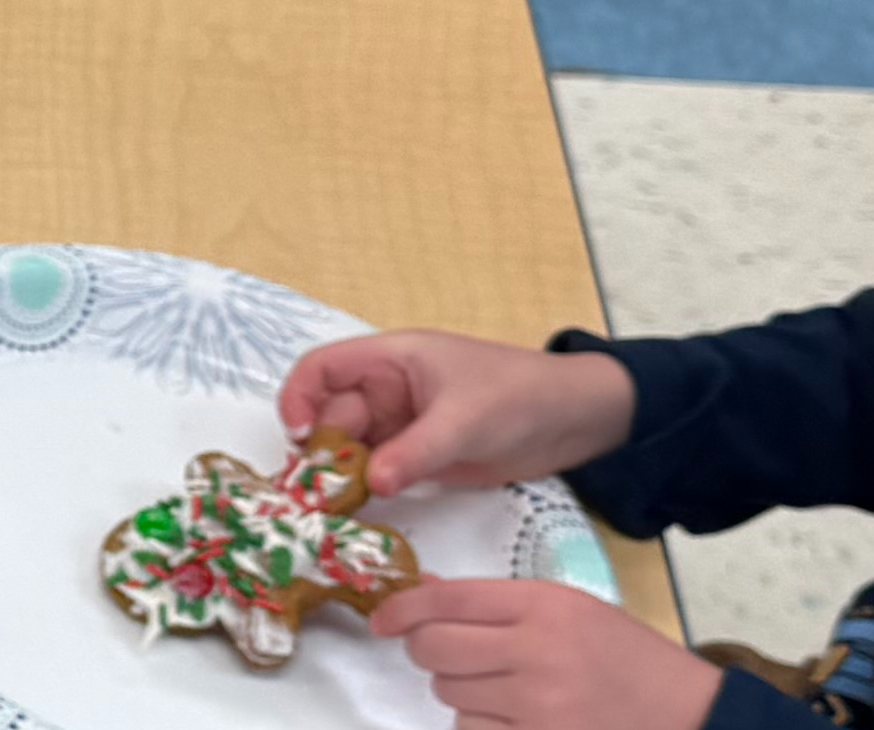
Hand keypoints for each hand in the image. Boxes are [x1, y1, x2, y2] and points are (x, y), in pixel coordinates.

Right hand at [277, 329, 635, 494]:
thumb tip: (372, 482)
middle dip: (320, 450)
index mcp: (393, 360)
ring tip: (334, 509)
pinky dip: (367, 489)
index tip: (297, 436)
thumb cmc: (520, 396)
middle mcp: (390, 391)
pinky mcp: (420, 457)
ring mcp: (404, 425)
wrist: (576, 420)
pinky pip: (380, 471)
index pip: (324, 368)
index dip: (300, 396)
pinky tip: (360, 512)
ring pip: (353, 448)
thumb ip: (416, 451)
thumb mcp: (466, 420)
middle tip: (317, 493)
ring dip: (341, 475)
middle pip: (333, 415)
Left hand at [377, 580, 723, 729]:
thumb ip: (497, 604)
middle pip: (433, 649)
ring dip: (461, 691)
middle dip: (427, 650)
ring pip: (448, 693)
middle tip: (447, 653)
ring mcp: (536, 707)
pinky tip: (515, 717)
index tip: (383, 618)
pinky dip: (480, 724)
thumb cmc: (625, 659)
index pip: (446, 599)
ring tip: (506, 688)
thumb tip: (422, 594)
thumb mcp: (570, 610)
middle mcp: (536, 653)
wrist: (685, 715)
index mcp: (545, 606)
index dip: (402, 608)